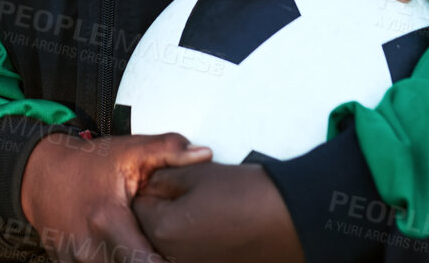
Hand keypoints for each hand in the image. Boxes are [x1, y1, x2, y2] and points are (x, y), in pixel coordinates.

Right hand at [21, 131, 210, 261]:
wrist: (39, 173)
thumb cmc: (88, 163)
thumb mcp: (129, 151)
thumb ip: (168, 150)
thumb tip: (204, 153)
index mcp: (108, 221)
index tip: (179, 256)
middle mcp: (88, 247)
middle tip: (164, 250)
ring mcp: (74, 260)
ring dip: (126, 262)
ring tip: (144, 249)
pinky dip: (110, 262)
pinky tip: (120, 252)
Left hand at [132, 163, 305, 262]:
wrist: (290, 218)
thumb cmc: (250, 196)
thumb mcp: (198, 173)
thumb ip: (164, 177)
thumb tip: (151, 183)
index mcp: (164, 229)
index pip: (138, 205)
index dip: (153, 186)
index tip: (167, 179)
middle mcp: (174, 255)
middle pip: (153, 227)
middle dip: (164, 208)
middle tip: (188, 191)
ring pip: (173, 241)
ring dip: (181, 225)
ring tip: (207, 207)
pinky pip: (192, 252)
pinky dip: (198, 240)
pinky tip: (216, 223)